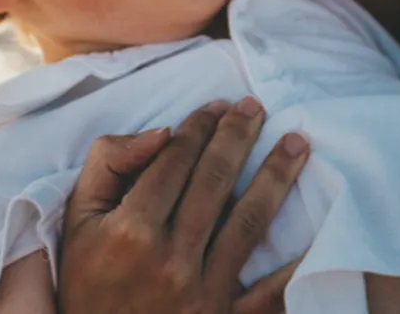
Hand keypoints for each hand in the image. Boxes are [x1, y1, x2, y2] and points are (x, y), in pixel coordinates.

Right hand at [57, 97, 310, 313]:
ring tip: (297, 144)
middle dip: (238, 137)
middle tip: (257, 108)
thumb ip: (108, 167)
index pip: (174, 162)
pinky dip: (297, 265)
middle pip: (214, 182)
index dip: (198, 128)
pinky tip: (322, 231)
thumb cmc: (87, 284)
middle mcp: (169, 259)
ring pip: (249, 222)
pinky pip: (272, 293)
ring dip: (276, 176)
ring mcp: (202, 293)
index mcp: (130, 230)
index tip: (217, 106)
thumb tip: (160, 132)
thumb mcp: (77, 223)